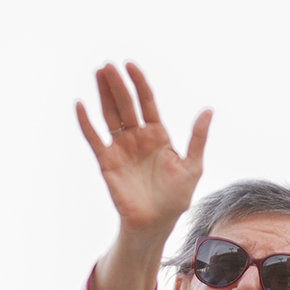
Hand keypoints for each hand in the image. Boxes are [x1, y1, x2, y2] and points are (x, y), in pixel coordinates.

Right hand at [77, 63, 211, 289]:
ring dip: (103, 94)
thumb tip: (208, 110)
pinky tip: (81, 105)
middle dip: (117, 84)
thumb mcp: (193, 166)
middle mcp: (137, 137)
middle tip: (108, 65)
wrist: (155, 223)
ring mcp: (121, 148)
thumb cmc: (176, 198)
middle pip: (125, 103)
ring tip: (97, 73)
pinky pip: (94, 138)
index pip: (147, 101)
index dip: (139, 83)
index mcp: (158, 134)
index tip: (130, 65)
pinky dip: (86, 122)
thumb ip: (197, 138)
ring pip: (109, 115)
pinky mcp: (106, 161)